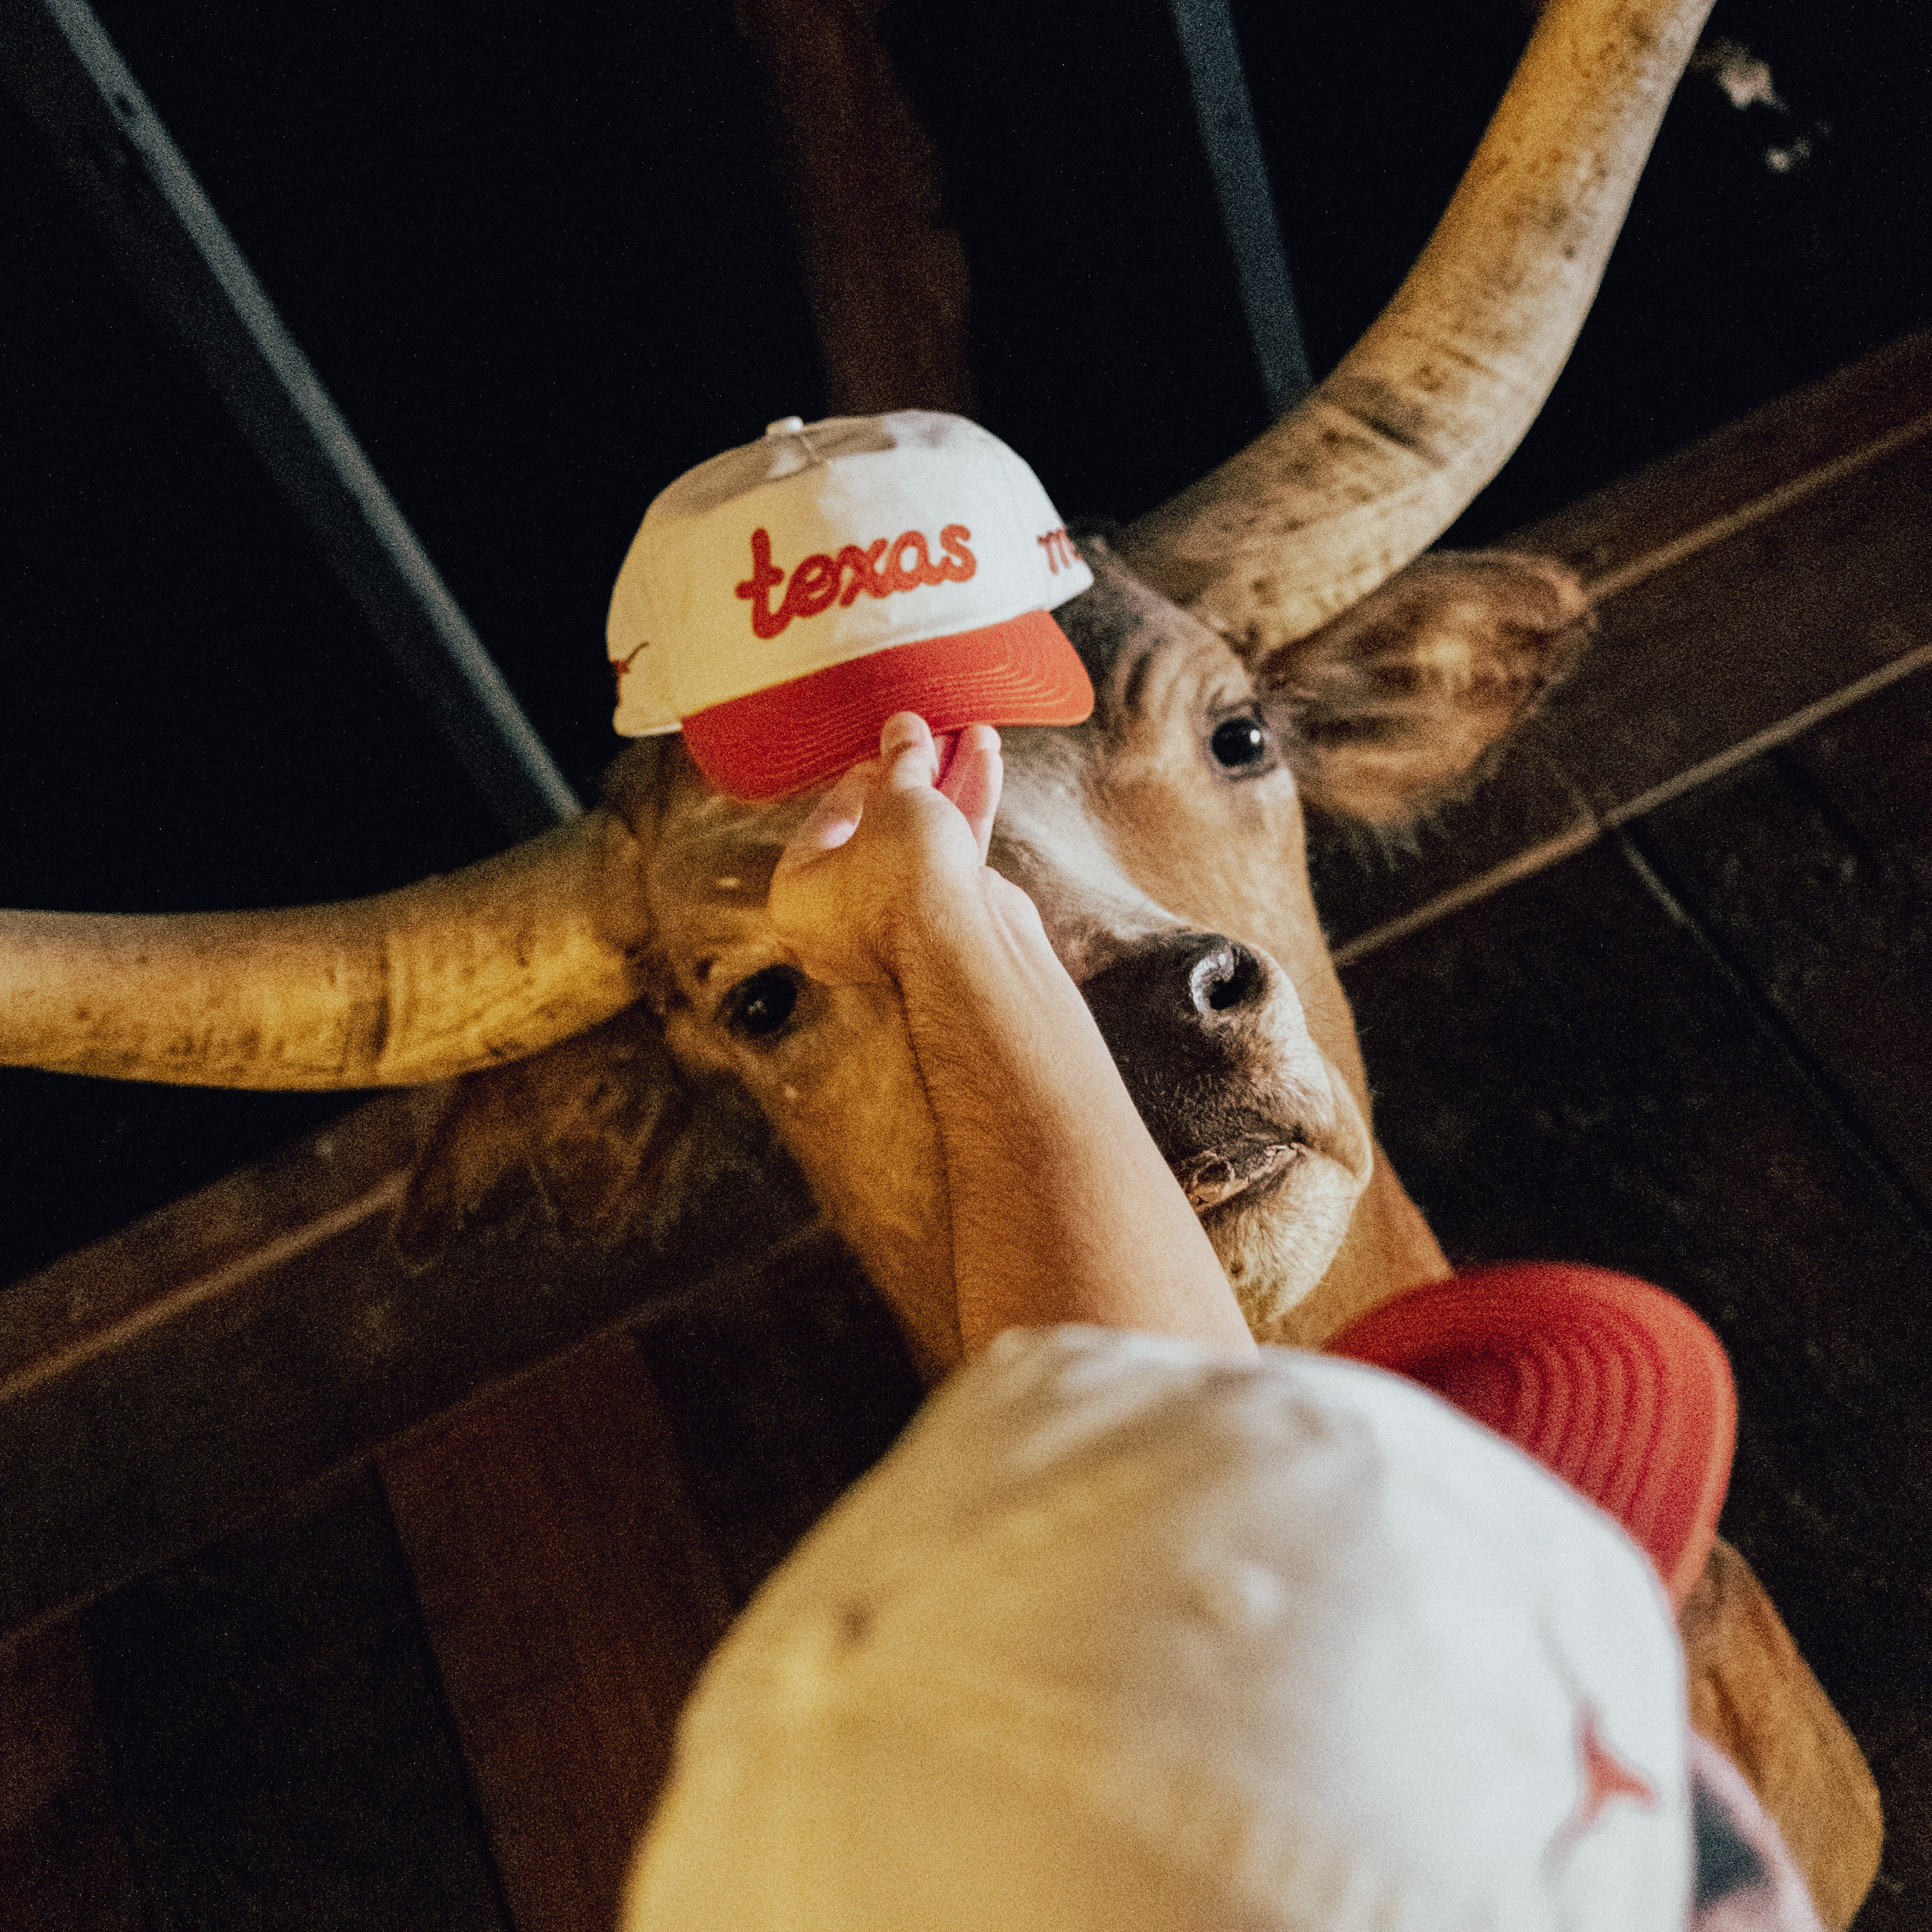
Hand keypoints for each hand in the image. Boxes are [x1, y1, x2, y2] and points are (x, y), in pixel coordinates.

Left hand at [770, 714, 1016, 987]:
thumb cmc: (903, 883)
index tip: (891, 747)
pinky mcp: (944, 924)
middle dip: (918, 775)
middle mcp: (842, 918)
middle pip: (883, 828)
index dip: (864, 776)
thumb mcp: (895, 801)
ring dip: (951, 785)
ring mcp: (897, 924)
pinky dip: (967, 813)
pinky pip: (950, 860)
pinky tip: (988, 764)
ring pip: (923, 841)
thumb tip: (903, 728)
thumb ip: (900, 762)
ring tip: (975, 737)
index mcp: (799, 896)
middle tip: (935, 738)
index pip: (829, 820)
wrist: (963, 947)